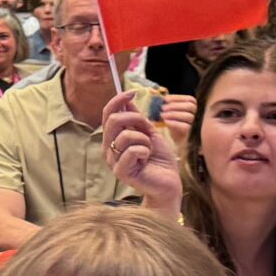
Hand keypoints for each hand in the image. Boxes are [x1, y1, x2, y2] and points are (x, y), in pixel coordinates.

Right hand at [103, 88, 181, 211]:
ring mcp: (113, 161)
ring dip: (144, 140)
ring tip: (148, 150)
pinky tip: (147, 159)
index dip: (118, 101)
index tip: (132, 93)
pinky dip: (145, 151)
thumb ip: (136, 119)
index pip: (107, 115)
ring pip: (125, 136)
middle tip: (148, 129)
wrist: (168, 183)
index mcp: (112, 139)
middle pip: (113, 121)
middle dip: (136, 119)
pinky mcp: (120, 172)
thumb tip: (127, 100)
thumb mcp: (149, 133)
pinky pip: (133, 150)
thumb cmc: (160, 160)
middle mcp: (108, 149)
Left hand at [156, 92, 195, 139]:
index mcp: (193, 107)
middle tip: (162, 108)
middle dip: (175, 105)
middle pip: (190, 106)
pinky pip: (185, 126)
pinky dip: (174, 123)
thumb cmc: (174, 123)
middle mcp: (198, 115)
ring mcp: (196, 124)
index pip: (190, 99)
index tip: (165, 99)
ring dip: (173, 114)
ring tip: (162, 115)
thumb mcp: (172, 113)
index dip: (177, 98)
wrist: (177, 140)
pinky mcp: (191, 134)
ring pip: (188, 116)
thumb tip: (159, 99)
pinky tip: (166, 122)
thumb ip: (169, 105)